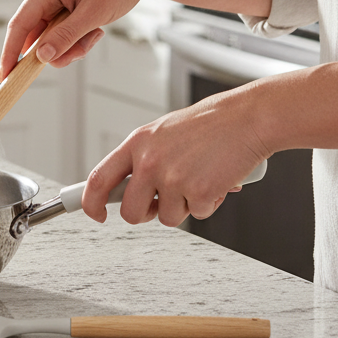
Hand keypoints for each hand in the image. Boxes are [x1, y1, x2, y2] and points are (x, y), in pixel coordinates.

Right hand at [0, 0, 152, 80]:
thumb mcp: (92, 15)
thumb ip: (65, 37)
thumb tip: (41, 57)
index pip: (19, 26)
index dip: (10, 53)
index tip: (5, 77)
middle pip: (36, 35)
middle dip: (58, 50)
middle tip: (80, 53)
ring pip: (50, 37)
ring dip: (71, 45)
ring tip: (94, 35)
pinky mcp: (62, 4)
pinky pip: (60, 31)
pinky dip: (76, 38)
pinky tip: (94, 29)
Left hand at [81, 85, 270, 226]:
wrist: (246, 119)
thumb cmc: (209, 124)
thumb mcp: (163, 133)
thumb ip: (144, 158)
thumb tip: (130, 189)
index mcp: (137, 143)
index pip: (99, 179)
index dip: (91, 202)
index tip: (96, 213)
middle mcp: (149, 161)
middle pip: (130, 211)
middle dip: (145, 214)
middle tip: (163, 203)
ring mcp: (172, 178)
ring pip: (167, 218)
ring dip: (184, 207)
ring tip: (198, 178)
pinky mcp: (198, 193)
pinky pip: (198, 214)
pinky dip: (209, 203)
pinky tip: (216, 179)